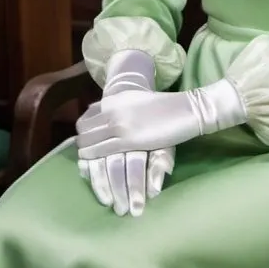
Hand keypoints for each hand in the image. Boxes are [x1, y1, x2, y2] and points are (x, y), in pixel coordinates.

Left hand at [77, 46, 173, 216]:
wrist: (186, 109)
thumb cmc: (166, 107)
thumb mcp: (137, 101)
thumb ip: (119, 109)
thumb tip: (103, 118)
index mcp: (113, 100)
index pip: (85, 119)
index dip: (83, 134)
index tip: (86, 144)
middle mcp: (111, 110)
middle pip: (83, 131)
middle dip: (82, 145)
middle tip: (88, 158)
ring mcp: (117, 124)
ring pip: (87, 143)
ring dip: (86, 156)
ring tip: (91, 167)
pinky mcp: (126, 140)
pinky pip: (99, 152)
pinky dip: (93, 161)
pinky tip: (97, 168)